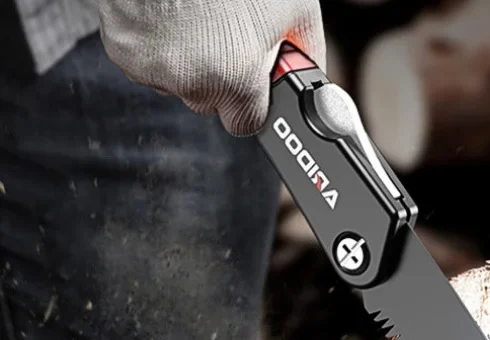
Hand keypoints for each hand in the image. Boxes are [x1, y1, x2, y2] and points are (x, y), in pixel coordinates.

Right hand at [97, 0, 324, 135]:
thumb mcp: (294, 6)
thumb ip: (306, 51)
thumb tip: (315, 79)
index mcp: (234, 76)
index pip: (246, 124)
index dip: (251, 101)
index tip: (252, 82)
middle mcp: (190, 79)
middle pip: (210, 101)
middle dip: (220, 75)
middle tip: (223, 32)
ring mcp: (151, 66)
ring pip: (177, 81)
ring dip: (187, 57)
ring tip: (196, 13)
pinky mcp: (121, 49)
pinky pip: (146, 60)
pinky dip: (156, 41)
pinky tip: (169, 12)